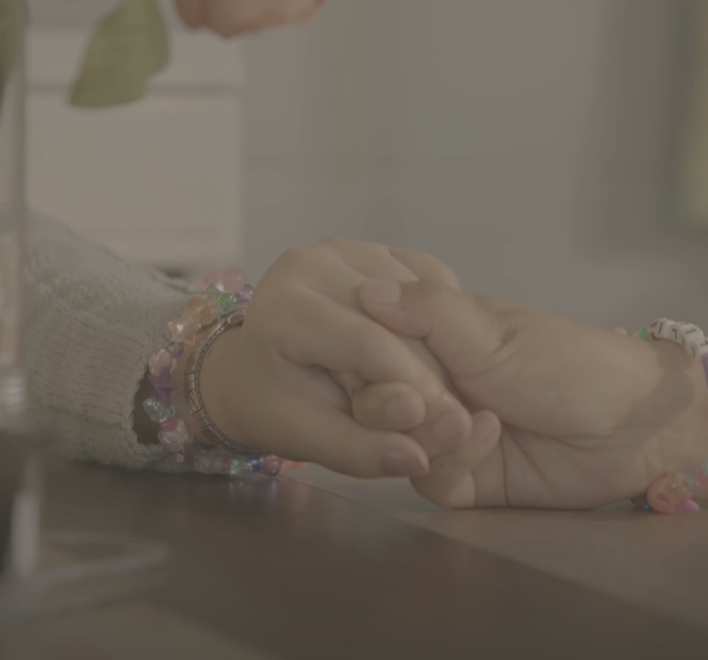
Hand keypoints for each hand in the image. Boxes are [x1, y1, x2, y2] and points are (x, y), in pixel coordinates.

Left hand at [190, 239, 476, 477]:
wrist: (257, 368)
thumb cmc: (276, 405)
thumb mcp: (308, 440)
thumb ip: (359, 451)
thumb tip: (416, 459)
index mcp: (283, 307)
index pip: (368, 344)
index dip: (416, 388)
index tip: (450, 427)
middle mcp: (314, 263)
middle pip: (402, 322)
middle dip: (434, 376)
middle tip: (446, 420)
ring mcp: (348, 250)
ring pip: (425, 302)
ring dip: (442, 352)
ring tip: (427, 390)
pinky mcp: (378, 249)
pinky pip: (433, 285)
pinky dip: (443, 324)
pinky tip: (428, 353)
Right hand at [354, 279, 707, 508]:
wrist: (633, 425)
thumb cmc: (569, 362)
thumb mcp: (492, 332)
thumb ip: (427, 313)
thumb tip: (364, 290)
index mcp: (435, 339)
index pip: (369, 346)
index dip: (361, 355)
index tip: (368, 356)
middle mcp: (435, 385)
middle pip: (372, 402)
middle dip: (386, 403)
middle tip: (415, 400)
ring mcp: (448, 434)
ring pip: (394, 444)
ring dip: (424, 433)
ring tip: (466, 420)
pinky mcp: (468, 480)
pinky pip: (430, 480)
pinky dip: (451, 461)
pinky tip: (489, 437)